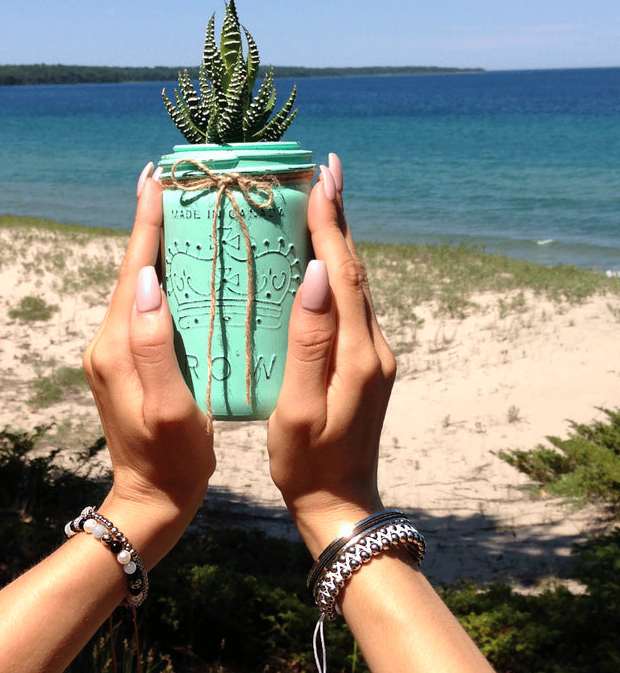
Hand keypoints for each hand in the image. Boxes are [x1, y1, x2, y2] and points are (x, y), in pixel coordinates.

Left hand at [83, 167, 214, 556]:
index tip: (157, 175)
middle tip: (181, 182)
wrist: (150, 498)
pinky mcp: (127, 360)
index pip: (133, 268)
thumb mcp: (169, 407)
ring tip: (187, 212)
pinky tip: (187, 268)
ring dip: (159, 247)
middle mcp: (108, 341)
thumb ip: (154, 344)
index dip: (146, 220)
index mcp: (117, 346)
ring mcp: (115, 351)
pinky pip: (146, 307)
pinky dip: (164, 278)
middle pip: (133, 269)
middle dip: (154, 223)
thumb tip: (146, 279)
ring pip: (139, 285)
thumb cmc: (172, 459)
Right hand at [268, 154, 395, 555]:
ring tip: (323, 201)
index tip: (320, 179)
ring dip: (341, 240)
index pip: (345, 274)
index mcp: (357, 354)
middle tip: (326, 172)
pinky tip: (322, 258)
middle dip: (341, 218)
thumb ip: (309, 342)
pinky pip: (352, 303)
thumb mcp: (297, 408)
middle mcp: (373, 346)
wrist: (340, 501)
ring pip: (356, 284)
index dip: (332, 224)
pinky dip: (339, 270)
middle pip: (356, 269)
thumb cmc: (305, 462)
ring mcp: (373, 354)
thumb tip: (317, 275)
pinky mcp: (366, 363)